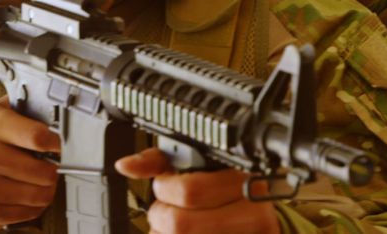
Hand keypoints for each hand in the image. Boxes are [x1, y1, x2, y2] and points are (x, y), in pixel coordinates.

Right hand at [0, 97, 59, 228]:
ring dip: (46, 189)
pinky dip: (32, 206)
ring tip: (39, 180)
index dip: (56, 143)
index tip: (56, 146)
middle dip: (53, 169)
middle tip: (49, 165)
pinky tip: (25, 194)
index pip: (40, 137)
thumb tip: (58, 112)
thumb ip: (24, 108)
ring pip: (40, 196)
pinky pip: (27, 213)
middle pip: (45, 172)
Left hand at [115, 148, 279, 233]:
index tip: (165, 185)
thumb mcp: (201, 167)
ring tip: (175, 225)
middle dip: (160, 218)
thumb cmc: (226, 192)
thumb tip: (126, 164)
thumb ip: (161, 161)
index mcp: (244, 179)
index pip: (190, 190)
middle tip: (165, 211)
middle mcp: (253, 212)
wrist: (260, 222)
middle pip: (180, 224)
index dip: (166, 190)